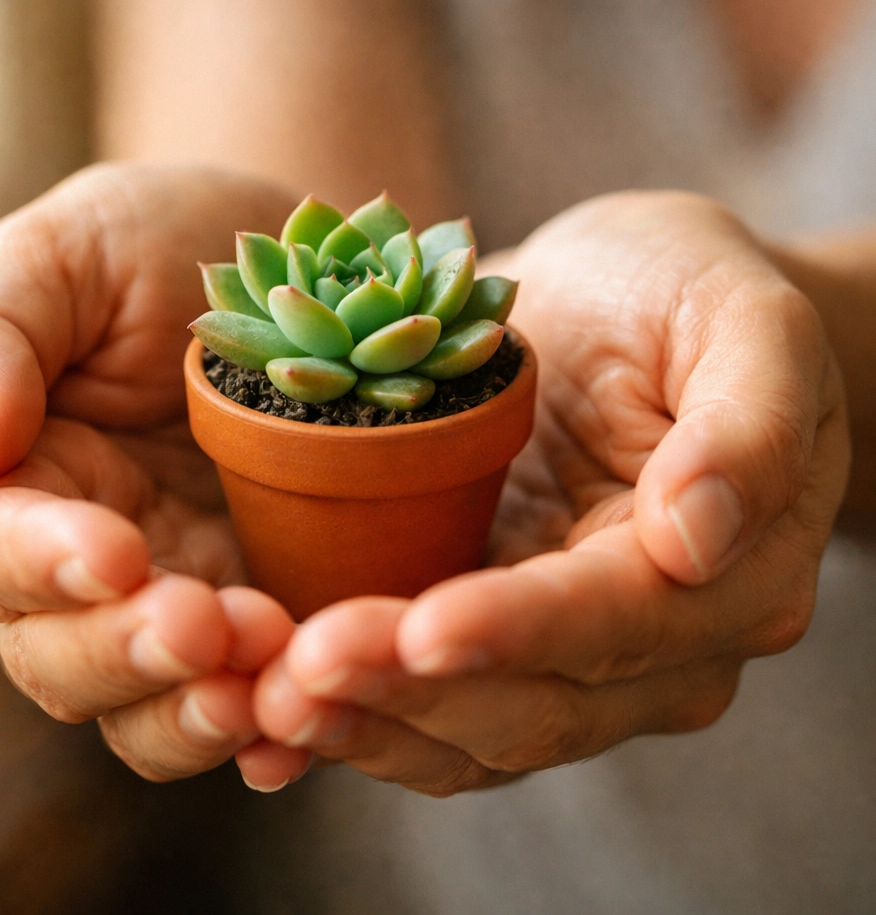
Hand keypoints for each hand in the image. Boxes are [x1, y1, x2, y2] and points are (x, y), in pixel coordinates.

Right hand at [0, 163, 309, 788]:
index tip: (111, 551)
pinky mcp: (264, 608)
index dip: (38, 562)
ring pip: (154, 704)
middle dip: (126, 654)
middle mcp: (83, 559)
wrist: (294, 266)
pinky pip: (253, 695)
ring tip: (268, 683)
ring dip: (202, 708)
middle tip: (206, 627)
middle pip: (62, 654)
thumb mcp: (66, 252)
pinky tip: (313, 727)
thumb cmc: (158, 242)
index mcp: (12, 477)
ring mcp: (178, 593)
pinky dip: (275, 727)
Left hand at [252, 191, 849, 794]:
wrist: (633, 306)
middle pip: (535, 701)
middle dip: (416, 692)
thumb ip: (751, 425)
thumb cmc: (690, 296)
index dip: (521, 630)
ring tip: (274, 700)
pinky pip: (427, 704)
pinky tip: (276, 707)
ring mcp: (567, 654)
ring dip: (371, 723)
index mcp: (730, 577)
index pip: (619, 620)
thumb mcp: (748, 319)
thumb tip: (695, 539)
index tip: (425, 628)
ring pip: (471, 730)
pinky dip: (357, 716)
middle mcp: (655, 647)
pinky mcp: (493, 636)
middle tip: (306, 669)